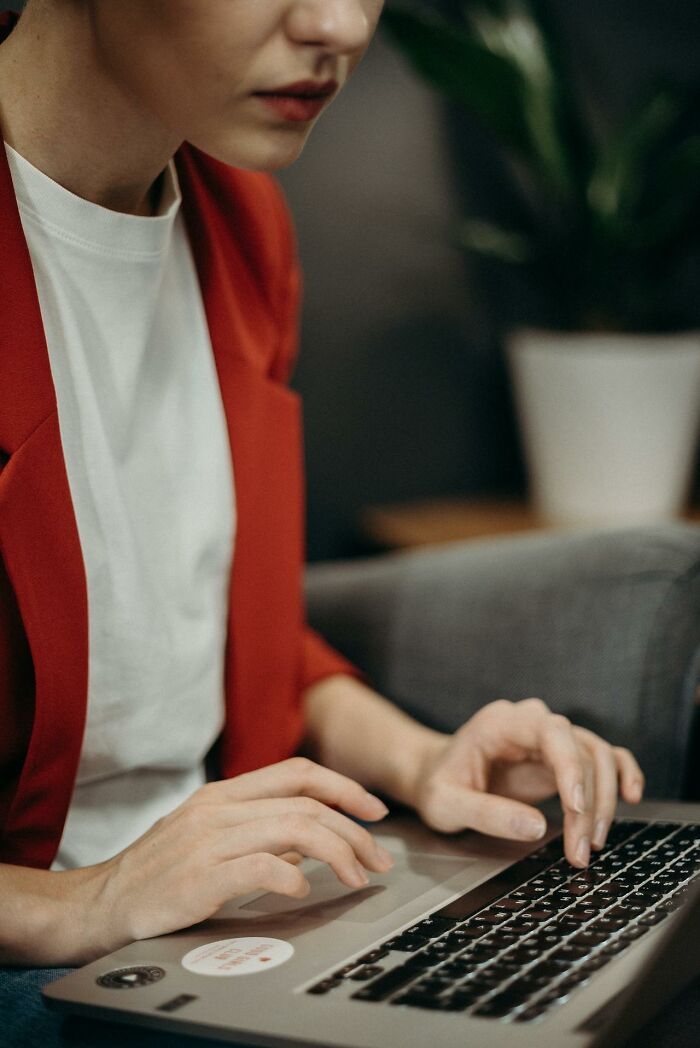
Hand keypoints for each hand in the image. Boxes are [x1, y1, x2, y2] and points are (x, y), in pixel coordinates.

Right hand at [82, 758, 392, 959]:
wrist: (101, 903)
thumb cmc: (158, 872)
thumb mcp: (210, 836)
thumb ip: (259, 830)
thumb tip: (311, 836)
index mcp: (223, 793)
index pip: (298, 773)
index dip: (344, 788)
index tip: (374, 811)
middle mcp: (218, 808)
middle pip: (307, 804)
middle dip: (354, 830)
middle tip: (379, 859)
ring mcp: (208, 840)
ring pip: (294, 828)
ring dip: (338, 853)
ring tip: (357, 878)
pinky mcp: (199, 877)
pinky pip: (261, 867)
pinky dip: (293, 876)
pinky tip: (304, 890)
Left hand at [411, 698, 643, 867]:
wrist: (434, 776)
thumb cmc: (437, 785)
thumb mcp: (446, 804)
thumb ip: (485, 813)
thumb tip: (536, 826)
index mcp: (501, 722)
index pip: (552, 731)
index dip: (571, 767)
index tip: (575, 809)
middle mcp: (530, 723)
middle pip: (581, 748)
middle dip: (588, 801)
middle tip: (580, 849)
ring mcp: (548, 739)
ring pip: (597, 756)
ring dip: (603, 800)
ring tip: (590, 843)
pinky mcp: (560, 758)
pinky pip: (602, 757)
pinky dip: (621, 773)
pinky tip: (631, 796)